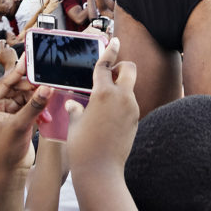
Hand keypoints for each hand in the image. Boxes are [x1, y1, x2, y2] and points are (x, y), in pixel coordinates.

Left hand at [0, 57, 51, 172]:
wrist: (10, 171)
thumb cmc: (6, 152)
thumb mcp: (20, 126)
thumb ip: (34, 106)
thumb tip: (47, 87)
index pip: (6, 81)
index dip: (20, 70)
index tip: (33, 57)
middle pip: (18, 85)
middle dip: (33, 88)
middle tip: (48, 84)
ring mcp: (7, 108)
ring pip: (26, 93)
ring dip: (38, 99)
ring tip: (46, 107)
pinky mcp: (17, 113)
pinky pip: (31, 102)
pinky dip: (39, 107)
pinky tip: (45, 116)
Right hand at [66, 38, 139, 174]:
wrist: (101, 171)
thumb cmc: (82, 147)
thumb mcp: (74, 124)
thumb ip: (76, 109)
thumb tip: (74, 103)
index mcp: (103, 93)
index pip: (105, 65)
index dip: (109, 50)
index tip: (115, 40)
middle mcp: (121, 97)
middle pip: (128, 69)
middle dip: (121, 67)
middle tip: (109, 77)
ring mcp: (131, 108)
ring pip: (129, 88)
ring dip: (119, 89)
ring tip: (103, 105)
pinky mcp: (136, 119)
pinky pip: (130, 104)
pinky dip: (121, 104)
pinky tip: (109, 119)